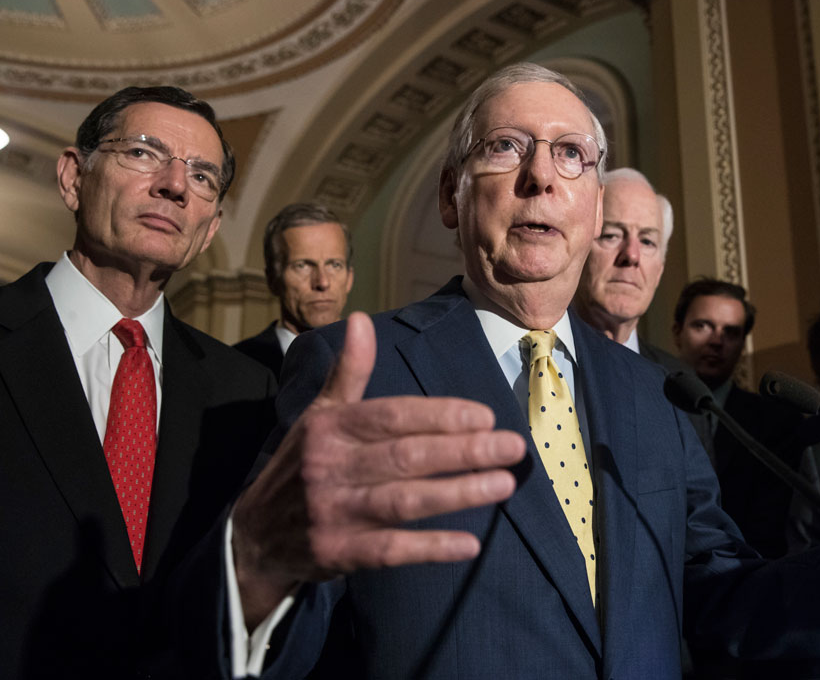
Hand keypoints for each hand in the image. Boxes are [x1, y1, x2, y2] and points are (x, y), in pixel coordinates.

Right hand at [231, 312, 525, 627]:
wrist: (254, 535)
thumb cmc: (301, 464)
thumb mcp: (318, 415)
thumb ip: (348, 371)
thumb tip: (362, 319)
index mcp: (329, 428)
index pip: (393, 416)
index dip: (441, 415)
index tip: (486, 416)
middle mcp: (330, 467)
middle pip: (407, 456)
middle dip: (464, 451)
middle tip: (512, 447)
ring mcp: (334, 512)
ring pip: (404, 501)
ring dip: (458, 493)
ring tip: (504, 485)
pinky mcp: (339, 553)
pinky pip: (391, 550)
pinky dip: (430, 547)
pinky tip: (468, 543)